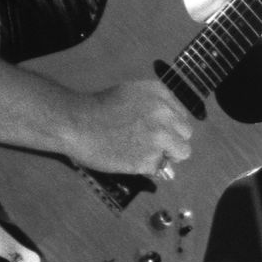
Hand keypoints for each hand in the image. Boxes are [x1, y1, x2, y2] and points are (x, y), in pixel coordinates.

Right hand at [67, 79, 193, 175]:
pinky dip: (148, 167)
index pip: (180, 114)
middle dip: (172, 140)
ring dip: (167, 156)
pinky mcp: (150, 158)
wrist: (76, 123)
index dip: (169, 125)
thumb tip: (170, 132)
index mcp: (160, 93)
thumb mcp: (132, 94)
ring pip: (182, 152)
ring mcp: (159, 136)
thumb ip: (155, 107)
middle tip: (150, 144)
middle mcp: (165, 113)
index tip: (154, 130)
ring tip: (146, 154)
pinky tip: (130, 160)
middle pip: (186, 133)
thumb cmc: (98, 108)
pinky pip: (161, 168)